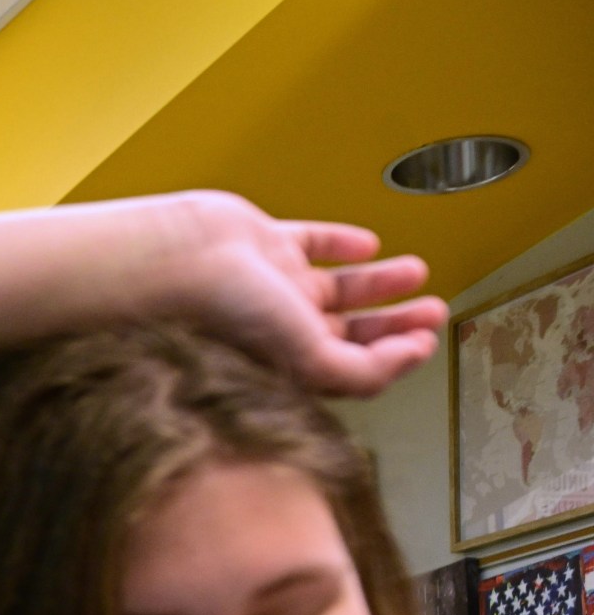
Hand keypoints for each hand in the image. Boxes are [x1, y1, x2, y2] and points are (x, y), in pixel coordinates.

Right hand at [143, 191, 445, 397]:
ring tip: (417, 274)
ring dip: (380, 284)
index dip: (393, 359)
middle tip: (433, 314)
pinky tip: (366, 243)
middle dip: (396, 324)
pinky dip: (342, 244)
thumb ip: (359, 371)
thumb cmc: (224, 314)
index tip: (425, 345)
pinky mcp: (264, 246)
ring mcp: (273, 287)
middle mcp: (281, 329)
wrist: (180, 260)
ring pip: (339, 289)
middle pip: (352, 332)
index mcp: (288, 364)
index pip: (351, 369)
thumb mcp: (305, 356)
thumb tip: (408, 359)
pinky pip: (311, 243)